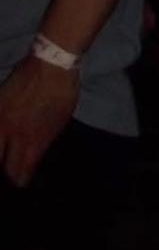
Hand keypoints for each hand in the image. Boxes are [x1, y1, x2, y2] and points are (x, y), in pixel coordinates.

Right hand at [0, 55, 80, 186]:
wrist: (50, 64)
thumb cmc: (61, 95)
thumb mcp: (57, 125)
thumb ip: (40, 145)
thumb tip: (30, 161)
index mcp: (31, 139)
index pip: (18, 172)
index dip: (18, 182)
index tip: (20, 185)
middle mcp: (10, 132)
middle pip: (0, 164)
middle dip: (5, 172)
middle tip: (11, 174)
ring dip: (0, 153)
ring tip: (6, 156)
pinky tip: (2, 140)